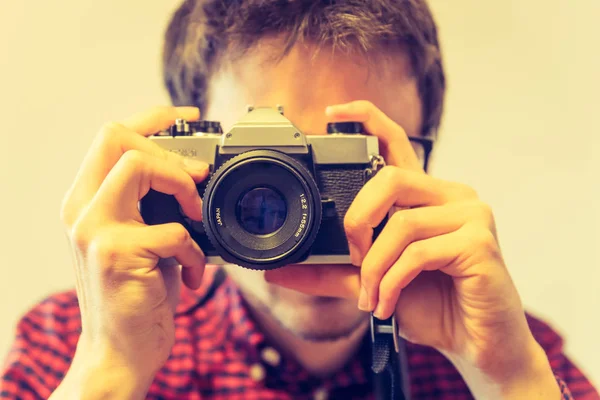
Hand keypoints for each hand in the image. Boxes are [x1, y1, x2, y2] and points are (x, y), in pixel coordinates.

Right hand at [58, 107, 207, 389]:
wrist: (121, 351)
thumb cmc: (138, 293)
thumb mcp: (142, 239)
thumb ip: (152, 205)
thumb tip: (192, 172)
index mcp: (88, 201)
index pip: (111, 134)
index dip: (152, 116)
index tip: (188, 116)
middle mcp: (82, 209)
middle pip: (118, 137)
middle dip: (169, 152)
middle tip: (197, 181)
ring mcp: (94, 230)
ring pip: (138, 166)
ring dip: (182, 188)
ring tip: (196, 221)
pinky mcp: (116, 254)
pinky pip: (173, 229)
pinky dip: (197, 251)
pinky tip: (196, 273)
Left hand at [265, 101, 559, 397]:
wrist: (476, 344)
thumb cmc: (431, 305)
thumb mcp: (372, 282)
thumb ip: (329, 272)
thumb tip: (276, 271)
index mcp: (427, 196)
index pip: (398, 143)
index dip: (368, 119)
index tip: (332, 112)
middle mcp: (452, 195)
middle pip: (391, 179)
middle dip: (358, 220)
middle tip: (353, 257)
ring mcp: (471, 215)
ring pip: (401, 222)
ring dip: (375, 267)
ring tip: (372, 297)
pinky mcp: (480, 243)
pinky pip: (418, 253)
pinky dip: (393, 282)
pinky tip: (389, 305)